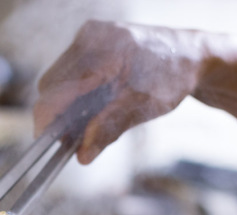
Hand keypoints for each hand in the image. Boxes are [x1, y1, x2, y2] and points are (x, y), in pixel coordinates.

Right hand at [34, 21, 204, 163]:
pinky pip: (68, 74)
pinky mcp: (89, 44)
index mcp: (105, 49)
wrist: (190, 55)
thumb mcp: (143, 106)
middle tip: (72, 140)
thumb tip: (82, 155)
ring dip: (64, 106)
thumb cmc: (172, 78)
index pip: (59, 87)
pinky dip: (73, 96)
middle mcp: (91, 37)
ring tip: (85, 126)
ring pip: (56, 80)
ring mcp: (88, 37)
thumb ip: (109, 128)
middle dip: (57, 115)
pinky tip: (90, 110)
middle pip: (52, 84)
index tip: (46, 142)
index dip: (48, 118)